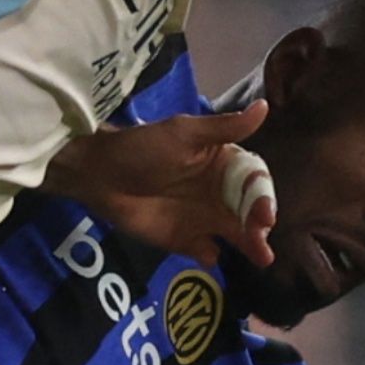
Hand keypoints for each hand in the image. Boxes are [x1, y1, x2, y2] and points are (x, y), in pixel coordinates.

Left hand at [46, 102, 276, 267]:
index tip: (265, 214)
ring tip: (261, 258)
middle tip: (261, 237)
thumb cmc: (143, 147)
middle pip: (249, 211)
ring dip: (249, 245)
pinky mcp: (185, 240)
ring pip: (235, 233)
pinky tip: (211, 255)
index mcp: (224, 165)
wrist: (99, 173)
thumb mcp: (184, 133)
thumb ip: (224, 128)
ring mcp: (204, 218)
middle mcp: (220, 193)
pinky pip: (206, 251)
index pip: (254, 182)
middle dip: (259, 225)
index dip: (263, 197)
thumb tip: (265, 106)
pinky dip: (211, 255)